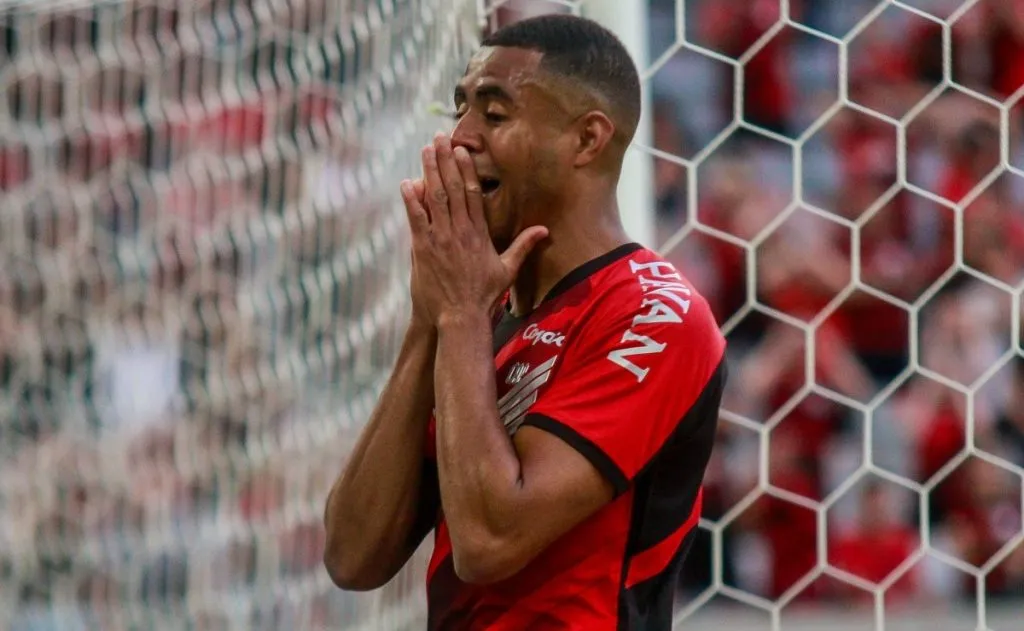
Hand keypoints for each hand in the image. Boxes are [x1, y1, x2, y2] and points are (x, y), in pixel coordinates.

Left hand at [399, 133, 547, 325]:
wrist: (461, 316)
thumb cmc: (484, 295)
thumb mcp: (508, 269)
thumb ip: (523, 246)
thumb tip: (545, 231)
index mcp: (479, 233)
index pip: (472, 193)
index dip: (466, 169)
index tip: (462, 150)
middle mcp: (460, 231)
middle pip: (452, 188)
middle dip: (446, 160)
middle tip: (439, 138)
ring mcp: (441, 238)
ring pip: (434, 197)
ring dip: (428, 171)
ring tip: (425, 150)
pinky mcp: (424, 248)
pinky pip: (416, 218)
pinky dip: (411, 200)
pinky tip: (406, 182)